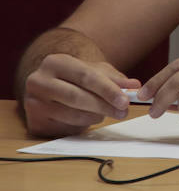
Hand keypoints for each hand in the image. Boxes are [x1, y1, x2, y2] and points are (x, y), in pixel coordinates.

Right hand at [22, 53, 138, 137]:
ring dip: (95, 116)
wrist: (49, 87)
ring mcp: (33, 103)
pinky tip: (88, 118)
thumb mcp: (95, 71)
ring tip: (106, 112)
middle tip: (123, 111)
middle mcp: (38, 81)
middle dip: (104, 106)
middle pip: (77, 97)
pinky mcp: (34, 123)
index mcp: (54, 62)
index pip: (86, 77)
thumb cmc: (76, 78)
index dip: (107, 90)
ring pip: (72, 115)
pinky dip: (82, 125)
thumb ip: (115, 78)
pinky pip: (65, 128)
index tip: (125, 100)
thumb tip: (134, 86)